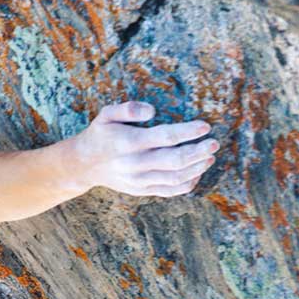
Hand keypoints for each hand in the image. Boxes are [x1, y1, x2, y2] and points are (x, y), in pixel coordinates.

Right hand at [69, 101, 217, 196]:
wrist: (84, 165)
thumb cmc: (101, 134)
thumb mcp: (106, 114)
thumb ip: (128, 108)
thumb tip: (152, 110)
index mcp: (129, 142)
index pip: (164, 137)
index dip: (187, 132)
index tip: (205, 126)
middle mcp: (134, 163)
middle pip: (174, 160)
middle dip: (198, 152)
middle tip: (214, 144)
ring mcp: (138, 180)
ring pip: (175, 177)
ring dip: (196, 168)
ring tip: (209, 157)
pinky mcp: (141, 190)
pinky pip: (169, 190)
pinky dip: (187, 183)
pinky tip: (196, 172)